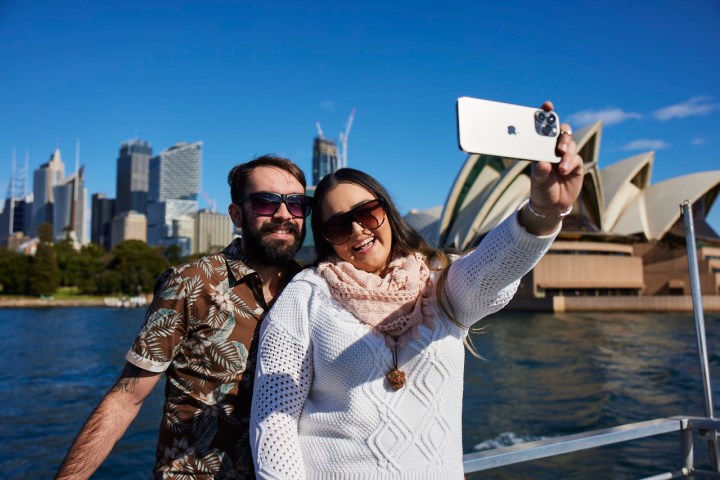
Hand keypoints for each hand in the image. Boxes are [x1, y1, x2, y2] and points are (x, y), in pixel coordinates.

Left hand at [521, 101, 583, 234]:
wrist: (552, 206)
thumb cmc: (541, 190)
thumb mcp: (537, 182)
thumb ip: (540, 173)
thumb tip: (543, 163)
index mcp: (540, 148)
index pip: (543, 128)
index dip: (546, 115)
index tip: (547, 106)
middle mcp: (553, 149)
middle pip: (561, 131)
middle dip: (560, 131)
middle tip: (557, 139)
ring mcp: (565, 155)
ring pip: (569, 142)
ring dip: (565, 149)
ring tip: (560, 160)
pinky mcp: (575, 164)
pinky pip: (575, 158)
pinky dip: (569, 162)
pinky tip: (563, 170)